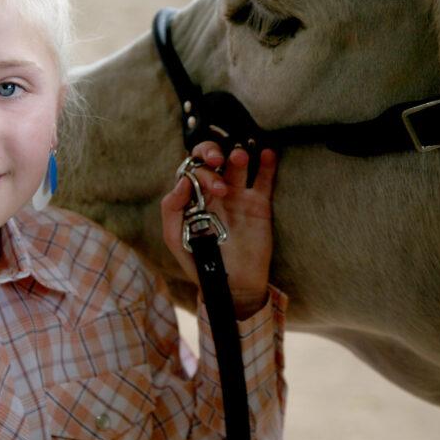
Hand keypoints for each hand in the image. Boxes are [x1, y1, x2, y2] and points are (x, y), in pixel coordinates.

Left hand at [161, 142, 276, 319]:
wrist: (232, 285)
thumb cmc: (200, 263)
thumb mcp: (176, 239)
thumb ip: (172, 209)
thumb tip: (182, 181)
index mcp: (193, 197)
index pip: (192, 169)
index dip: (196, 167)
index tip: (200, 181)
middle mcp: (215, 192)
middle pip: (213, 159)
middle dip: (213, 154)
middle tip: (218, 163)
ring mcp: (238, 196)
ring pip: (238, 164)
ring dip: (237, 155)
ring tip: (238, 157)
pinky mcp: (259, 204)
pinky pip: (264, 179)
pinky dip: (267, 163)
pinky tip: (266, 153)